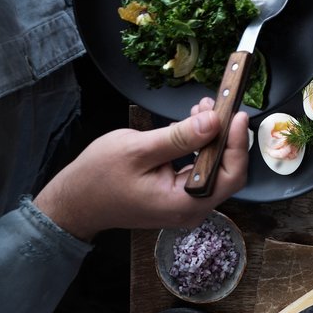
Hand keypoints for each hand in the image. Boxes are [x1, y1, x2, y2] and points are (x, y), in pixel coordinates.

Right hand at [34, 98, 249, 240]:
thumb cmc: (98, 178)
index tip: (237, 114)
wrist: (74, 201)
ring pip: (212, 167)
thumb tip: (213, 121)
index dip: (237, 143)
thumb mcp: (138, 150)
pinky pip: (198, 169)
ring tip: (203, 108)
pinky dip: (199, 145)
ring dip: (212, 136)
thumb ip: (179, 137)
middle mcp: (190, 209)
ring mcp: (184, 204)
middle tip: (219, 104)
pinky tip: (192, 124)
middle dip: (224, 134)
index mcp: (183, 204)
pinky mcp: (177, 195)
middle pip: (226, 171)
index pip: (229, 175)